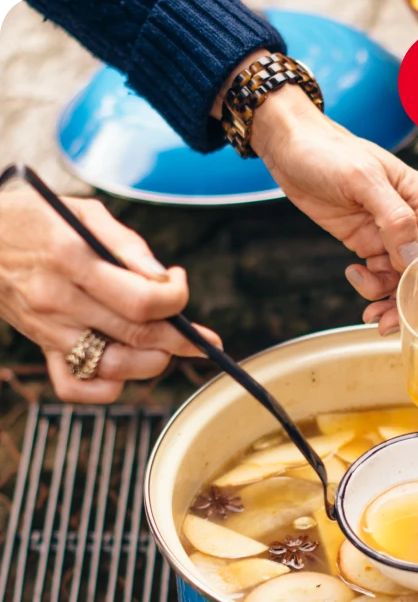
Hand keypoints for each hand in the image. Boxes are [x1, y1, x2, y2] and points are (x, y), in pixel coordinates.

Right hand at [0, 190, 221, 402]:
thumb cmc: (34, 218)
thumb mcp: (81, 211)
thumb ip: (126, 244)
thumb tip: (164, 277)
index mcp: (72, 258)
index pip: (143, 300)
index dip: (176, 298)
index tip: (179, 283)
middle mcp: (58, 300)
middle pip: (137, 337)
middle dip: (180, 340)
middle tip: (199, 336)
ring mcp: (48, 329)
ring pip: (114, 366)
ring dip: (152, 362)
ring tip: (163, 345)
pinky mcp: (40, 346)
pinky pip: (74, 387)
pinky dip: (105, 390)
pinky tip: (123, 371)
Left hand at [252, 84, 417, 334]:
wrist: (292, 147)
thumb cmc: (328, 151)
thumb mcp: (362, 179)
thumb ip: (393, 218)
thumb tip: (414, 259)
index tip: (410, 305)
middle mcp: (410, 220)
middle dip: (406, 301)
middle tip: (385, 323)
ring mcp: (387, 233)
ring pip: (399, 279)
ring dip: (386, 299)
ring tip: (368, 312)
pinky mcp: (365, 242)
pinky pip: (377, 274)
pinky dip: (369, 285)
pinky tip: (353, 275)